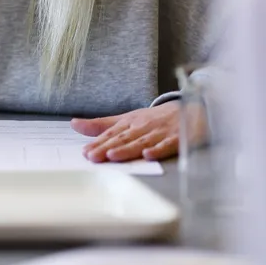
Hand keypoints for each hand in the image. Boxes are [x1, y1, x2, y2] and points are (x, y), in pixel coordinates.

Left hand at [71, 101, 200, 162]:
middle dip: (108, 147)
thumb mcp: (128, 118)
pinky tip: (148, 155)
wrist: (191, 108)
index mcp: (131, 122)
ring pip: (142, 142)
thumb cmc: (156, 118)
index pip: (112, 134)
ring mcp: (161, 132)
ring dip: (128, 149)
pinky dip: (158, 149)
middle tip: (93, 156)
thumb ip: (102, 124)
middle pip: (124, 139)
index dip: (98, 143)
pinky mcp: (178, 138)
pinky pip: (167, 145)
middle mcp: (144, 127)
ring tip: (113, 155)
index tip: (85, 152)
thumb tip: (74, 124)